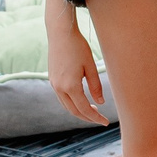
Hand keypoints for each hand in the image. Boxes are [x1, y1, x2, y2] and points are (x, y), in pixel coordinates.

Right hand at [46, 9, 111, 124]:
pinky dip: (72, 103)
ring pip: (66, 106)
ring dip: (79, 111)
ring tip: (92, 110)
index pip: (84, 109)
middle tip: (100, 119)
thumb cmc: (78, 47)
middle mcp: (59, 88)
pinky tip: (81, 100)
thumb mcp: (91, 66)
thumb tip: (100, 103)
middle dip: (87, 117)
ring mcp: (54, 84)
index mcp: (70, 86)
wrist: (60, 33)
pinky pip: (62, 98)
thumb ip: (96, 86)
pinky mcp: (52, 79)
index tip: (105, 122)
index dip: (95, 118)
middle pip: (74, 111)